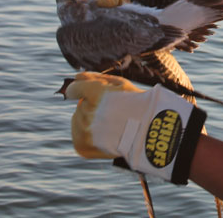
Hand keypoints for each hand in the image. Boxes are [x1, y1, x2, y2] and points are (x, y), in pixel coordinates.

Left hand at [61, 72, 205, 184]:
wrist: (148, 133)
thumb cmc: (136, 104)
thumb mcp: (119, 84)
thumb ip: (95, 77)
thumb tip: (76, 76)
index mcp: (96, 94)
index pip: (73, 89)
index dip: (80, 89)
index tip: (87, 92)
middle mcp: (89, 114)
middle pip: (80, 105)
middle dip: (92, 106)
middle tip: (112, 112)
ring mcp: (85, 132)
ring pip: (78, 119)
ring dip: (89, 120)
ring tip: (110, 124)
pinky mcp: (83, 147)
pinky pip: (78, 136)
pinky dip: (87, 135)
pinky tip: (102, 134)